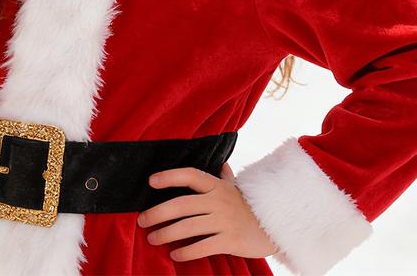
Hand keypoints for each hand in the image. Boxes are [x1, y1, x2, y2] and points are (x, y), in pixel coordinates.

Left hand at [136, 162, 279, 263]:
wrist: (275, 227)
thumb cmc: (250, 206)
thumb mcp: (237, 188)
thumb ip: (226, 176)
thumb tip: (222, 162)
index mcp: (217, 186)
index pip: (190, 175)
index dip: (170, 176)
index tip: (151, 181)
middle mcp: (219, 200)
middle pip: (182, 204)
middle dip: (158, 212)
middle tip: (142, 220)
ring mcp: (224, 220)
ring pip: (188, 227)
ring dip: (166, 233)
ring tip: (152, 238)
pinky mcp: (230, 240)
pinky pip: (203, 246)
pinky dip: (186, 251)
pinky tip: (175, 254)